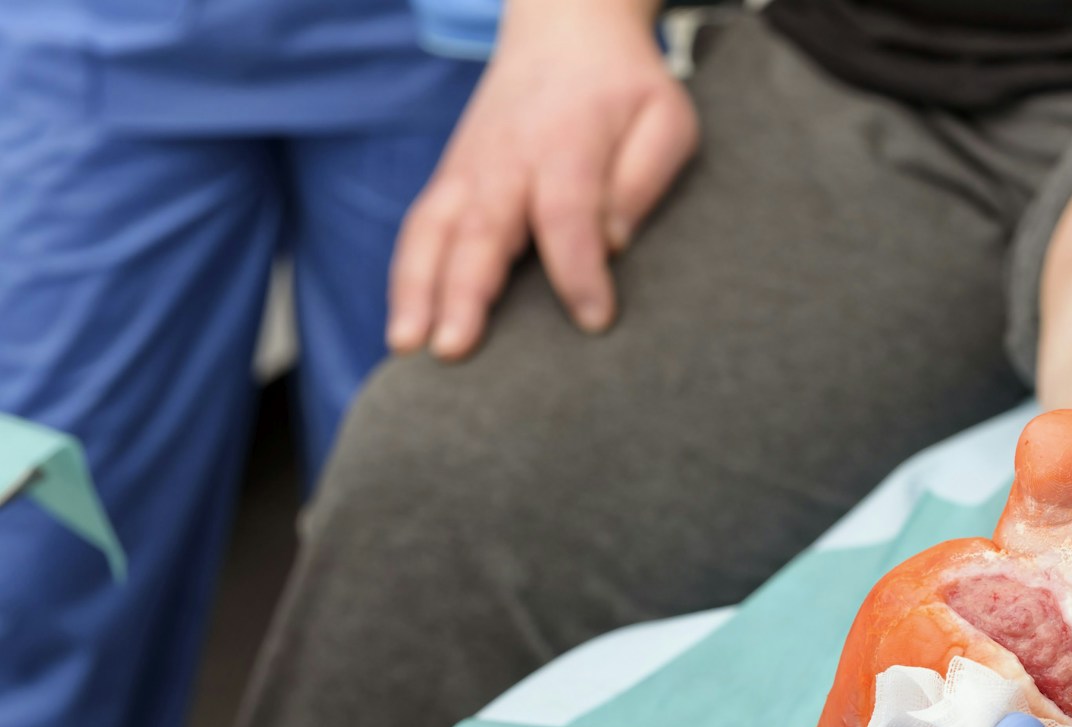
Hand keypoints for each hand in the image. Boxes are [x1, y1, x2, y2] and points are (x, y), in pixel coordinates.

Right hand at [387, 0, 697, 359]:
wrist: (565, 29)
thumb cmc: (623, 86)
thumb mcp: (665, 118)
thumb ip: (644, 178)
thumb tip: (615, 242)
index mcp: (566, 141)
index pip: (567, 213)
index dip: (578, 270)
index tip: (595, 320)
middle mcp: (506, 158)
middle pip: (481, 229)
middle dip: (465, 291)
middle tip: (455, 348)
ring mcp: (467, 168)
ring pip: (431, 232)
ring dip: (415, 291)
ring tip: (407, 347)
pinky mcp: (449, 181)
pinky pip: (418, 232)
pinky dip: (404, 279)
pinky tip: (405, 328)